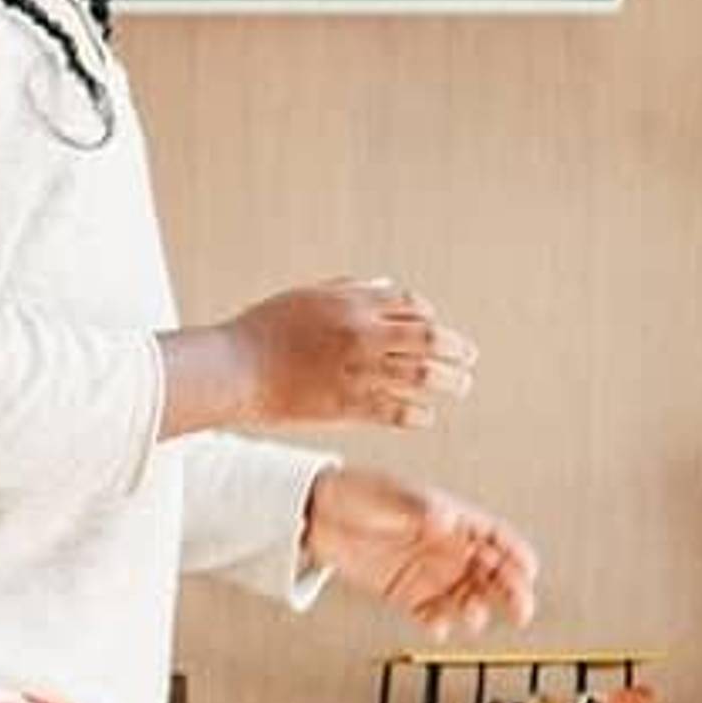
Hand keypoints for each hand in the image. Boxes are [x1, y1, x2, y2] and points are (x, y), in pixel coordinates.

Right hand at [218, 275, 475, 431]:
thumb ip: (347, 290)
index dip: (429, 316)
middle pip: (430, 339)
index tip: (434, 328)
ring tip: (461, 386)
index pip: (412, 306)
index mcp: (351, 304)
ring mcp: (358, 372)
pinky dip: (419, 413)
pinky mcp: (349, 406)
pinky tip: (425, 415)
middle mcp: (362, 335)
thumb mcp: (304, 297)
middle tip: (469, 357)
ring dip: (450, 382)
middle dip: (457, 349)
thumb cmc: (261, 330)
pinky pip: (399, 411)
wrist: (232, 369)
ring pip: (424, 377)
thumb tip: (386, 287)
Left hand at [303, 462, 540, 638]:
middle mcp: (449, 549)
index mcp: (454, 519)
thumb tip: (447, 521)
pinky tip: (436, 627)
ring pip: (466, 598)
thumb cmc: (358, 493)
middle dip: (510, 592)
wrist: (315, 513)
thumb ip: (421, 510)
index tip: (528, 571)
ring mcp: (429, 573)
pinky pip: (429, 613)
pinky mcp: (405, 594)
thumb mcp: (391, 496)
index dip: (517, 554)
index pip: (498, 538)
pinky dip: (437, 623)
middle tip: (521, 611)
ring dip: (475, 610)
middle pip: (492, 574)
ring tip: (472, 617)